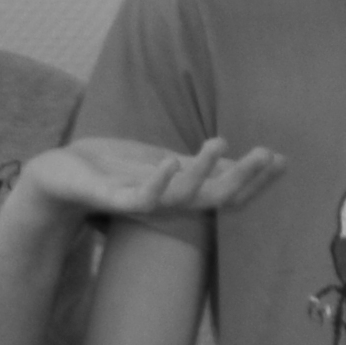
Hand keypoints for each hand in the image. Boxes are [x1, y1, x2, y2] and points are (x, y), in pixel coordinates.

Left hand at [13, 134, 289, 222]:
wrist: (62, 178)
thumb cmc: (116, 169)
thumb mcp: (169, 161)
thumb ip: (206, 164)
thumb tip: (256, 159)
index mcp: (183, 193)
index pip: (228, 191)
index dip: (256, 179)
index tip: (283, 159)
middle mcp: (169, 203)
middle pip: (215, 198)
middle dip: (243, 178)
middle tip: (269, 155)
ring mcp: (142, 202)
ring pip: (181, 197)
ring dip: (202, 171)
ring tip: (220, 141)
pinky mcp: (112, 198)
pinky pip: (139, 198)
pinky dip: (156, 182)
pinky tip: (169, 162)